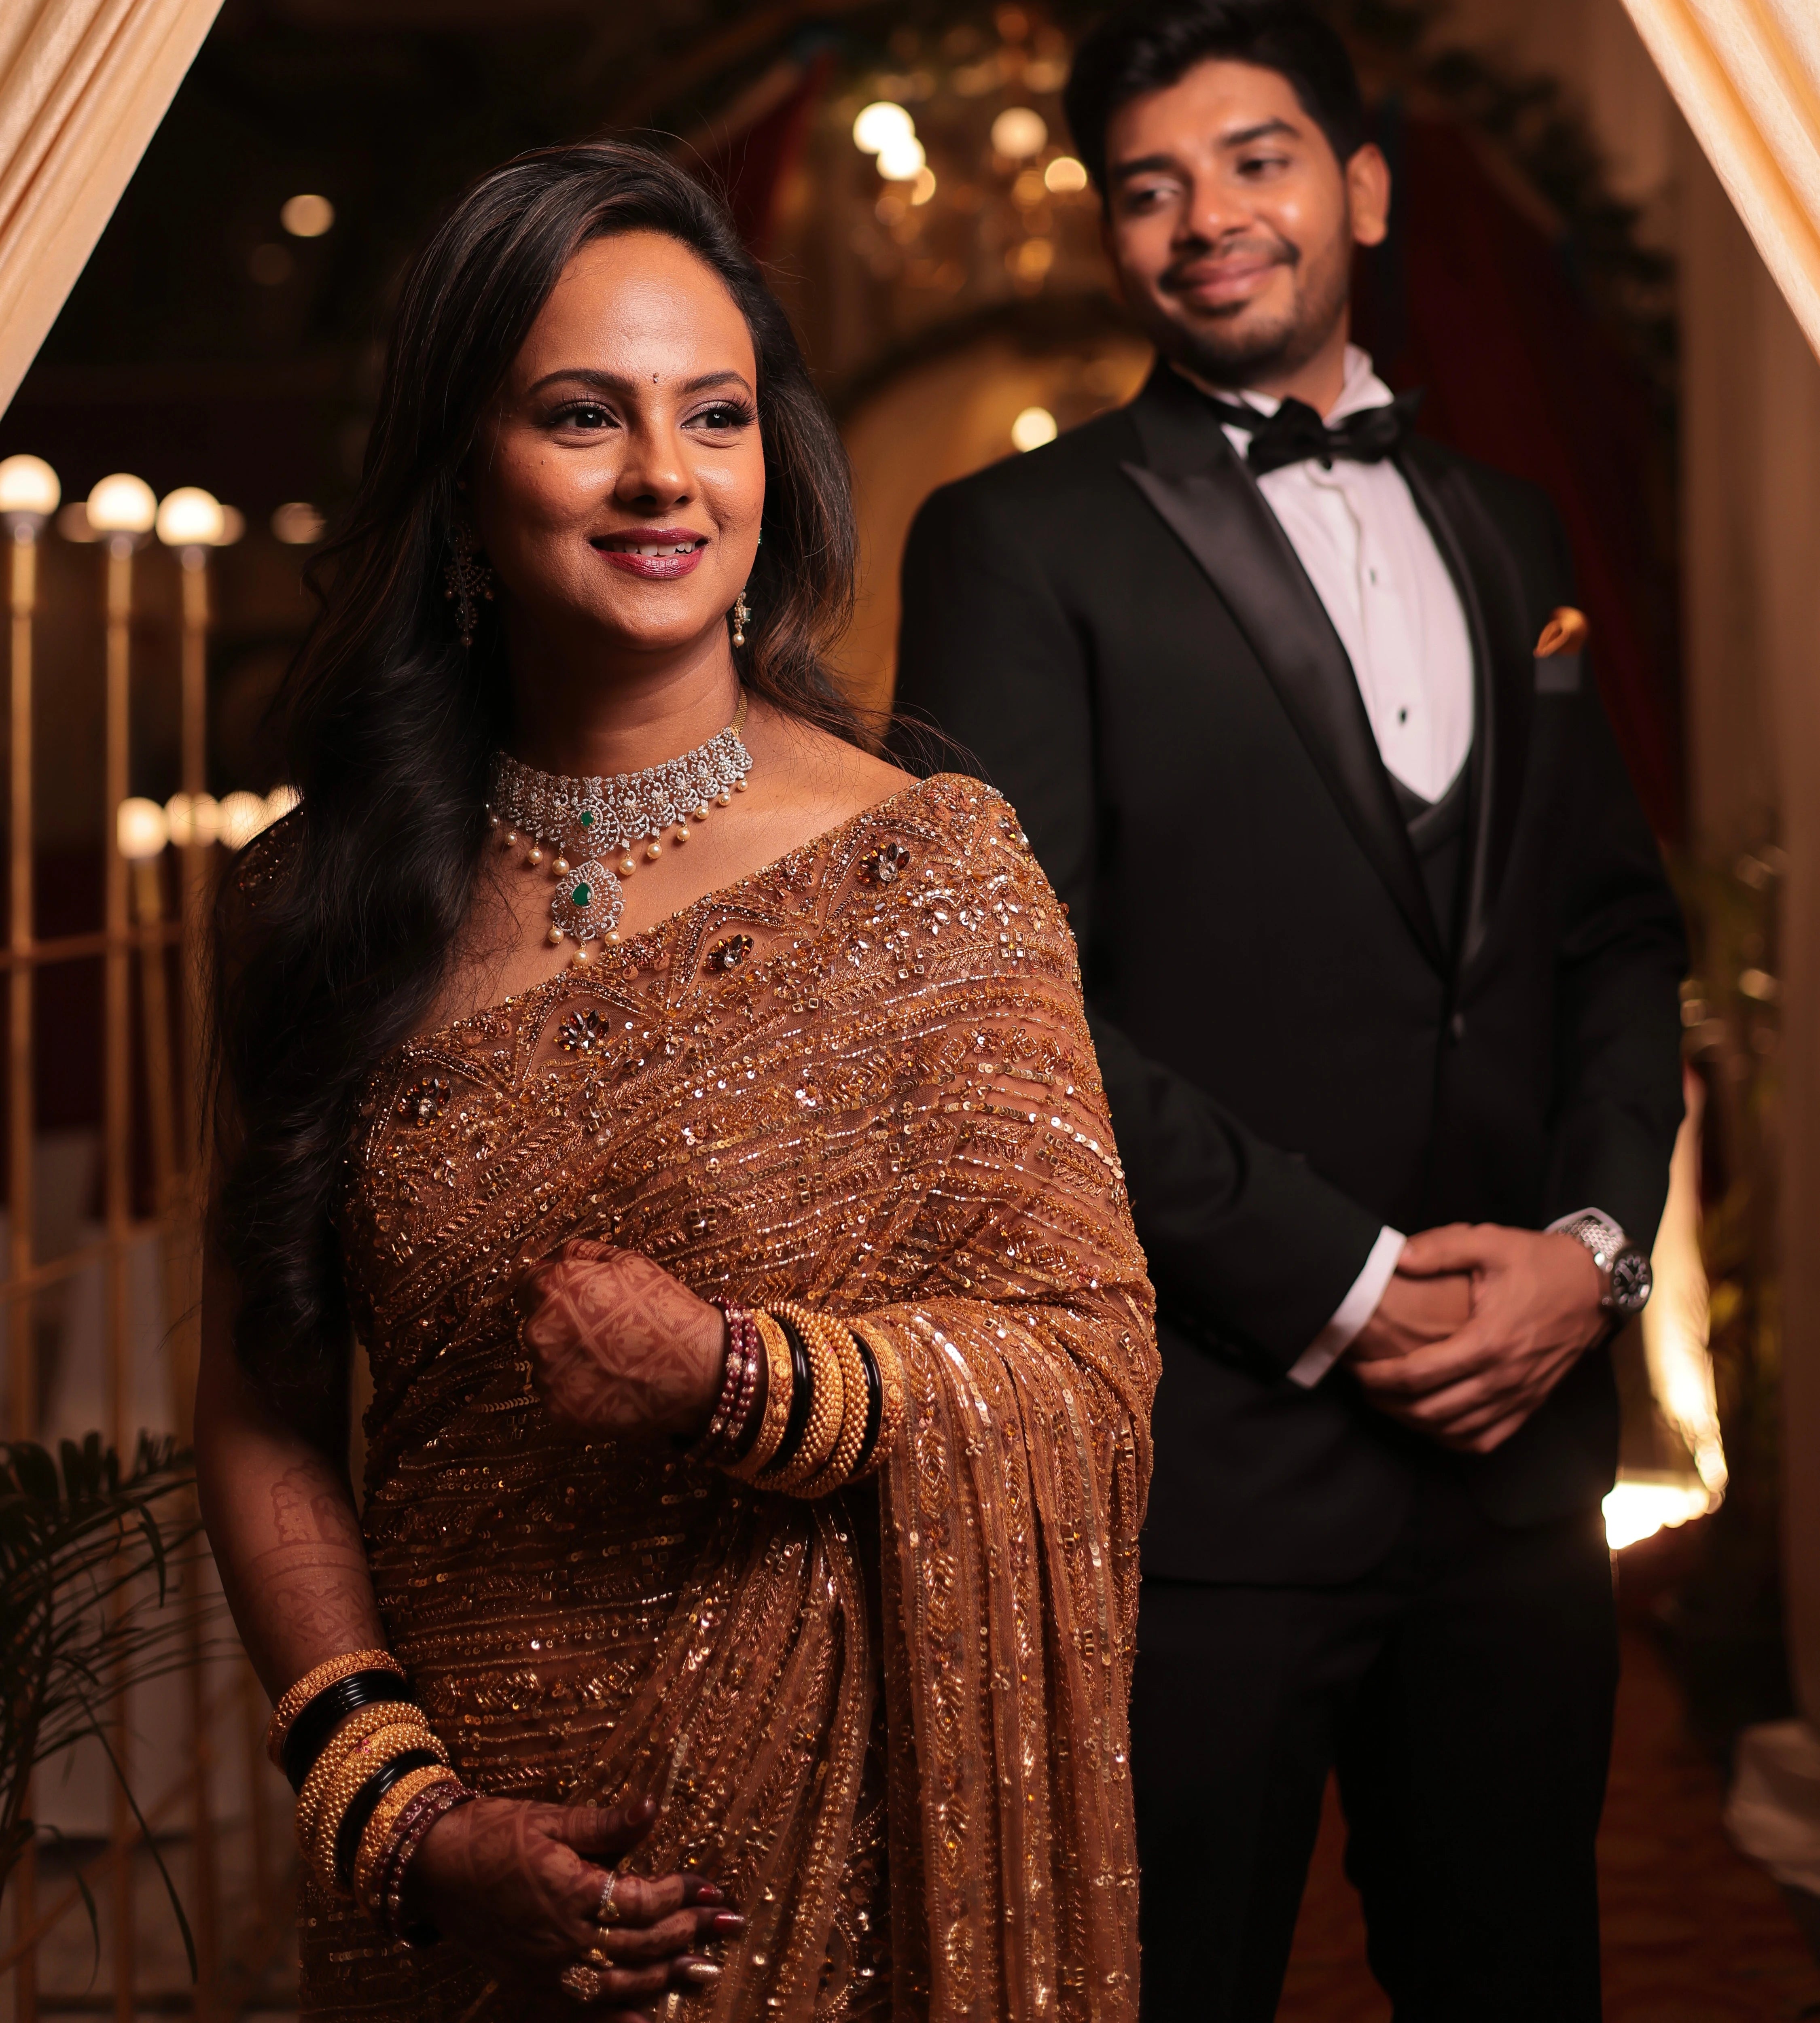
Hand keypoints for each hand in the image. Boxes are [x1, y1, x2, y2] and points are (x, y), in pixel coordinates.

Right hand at [403, 1791, 738, 2016]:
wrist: (433, 1867)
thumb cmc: (492, 1834)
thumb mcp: (550, 1818)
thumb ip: (606, 1824)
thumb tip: (652, 1806)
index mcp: (571, 1894)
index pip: (643, 1901)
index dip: (683, 1894)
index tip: (714, 1888)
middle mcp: (563, 1940)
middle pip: (641, 1946)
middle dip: (690, 1936)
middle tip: (730, 1927)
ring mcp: (548, 1969)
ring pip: (620, 1986)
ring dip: (666, 1980)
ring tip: (705, 1972)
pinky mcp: (534, 1983)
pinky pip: (581, 2012)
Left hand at [518, 1241, 725, 1440]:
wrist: (696, 1368)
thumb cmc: (665, 1310)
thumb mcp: (630, 1262)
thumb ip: (584, 1253)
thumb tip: (558, 1256)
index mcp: (554, 1287)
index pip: (530, 1284)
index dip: (554, 1289)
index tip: (575, 1300)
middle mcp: (540, 1329)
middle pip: (538, 1324)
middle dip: (563, 1326)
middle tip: (603, 1333)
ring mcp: (547, 1373)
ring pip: (547, 1362)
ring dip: (569, 1360)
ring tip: (612, 1361)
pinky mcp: (558, 1409)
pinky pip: (559, 1395)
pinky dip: (578, 1391)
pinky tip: (610, 1384)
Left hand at [1349, 1224, 1604, 1453]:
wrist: (1595, 1285)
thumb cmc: (1539, 1262)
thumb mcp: (1489, 1242)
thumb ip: (1440, 1248)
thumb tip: (1397, 1257)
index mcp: (1488, 1341)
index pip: (1419, 1374)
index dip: (1378, 1376)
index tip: (1354, 1367)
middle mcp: (1504, 1377)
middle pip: (1431, 1410)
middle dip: (1387, 1402)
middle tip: (1361, 1385)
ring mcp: (1520, 1395)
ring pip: (1455, 1431)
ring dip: (1415, 1423)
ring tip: (1387, 1402)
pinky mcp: (1531, 1403)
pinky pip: (1486, 1438)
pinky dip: (1453, 1437)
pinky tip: (1431, 1423)